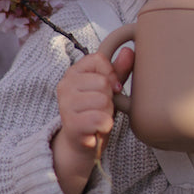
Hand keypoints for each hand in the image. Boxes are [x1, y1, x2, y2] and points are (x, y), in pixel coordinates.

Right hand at [52, 46, 133, 193]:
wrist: (82, 142)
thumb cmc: (95, 112)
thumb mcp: (108, 89)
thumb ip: (118, 71)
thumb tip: (129, 50)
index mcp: (73, 72)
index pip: (99, 59)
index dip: (111, 74)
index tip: (110, 88)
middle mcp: (65, 85)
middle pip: (103, 82)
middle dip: (109, 98)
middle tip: (101, 108)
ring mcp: (65, 104)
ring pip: (103, 101)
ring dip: (107, 113)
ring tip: (98, 118)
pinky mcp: (71, 123)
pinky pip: (100, 119)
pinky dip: (105, 126)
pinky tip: (97, 128)